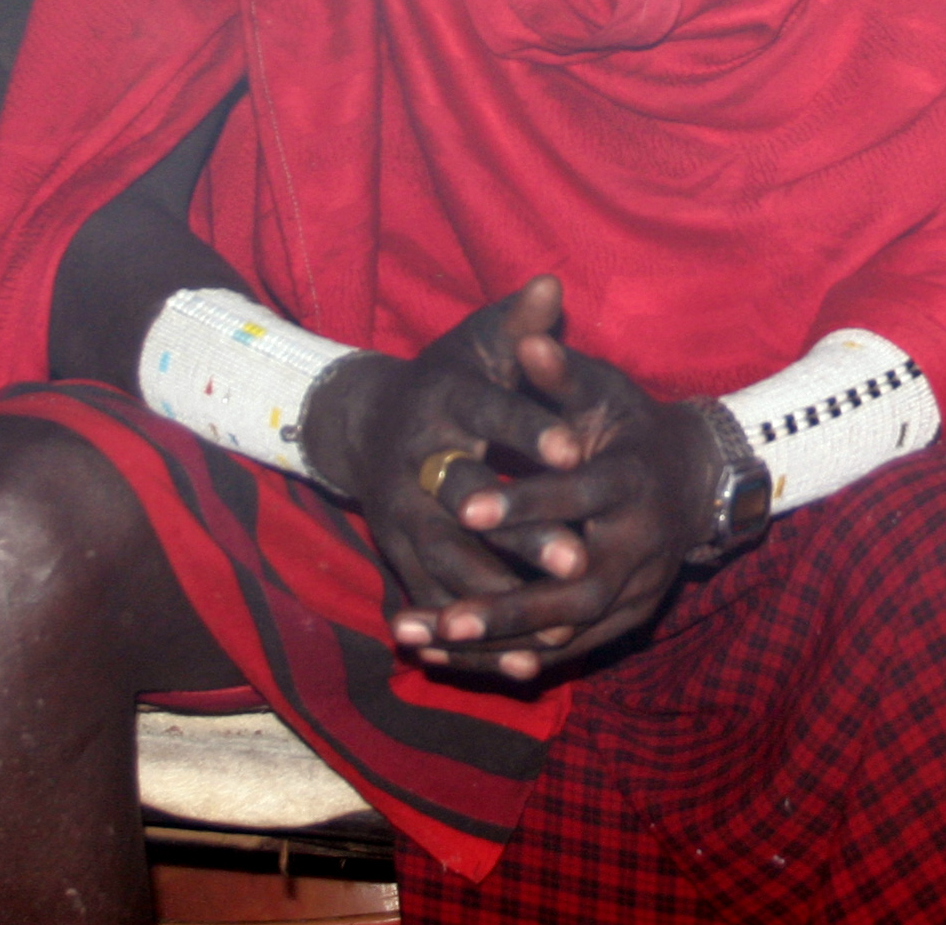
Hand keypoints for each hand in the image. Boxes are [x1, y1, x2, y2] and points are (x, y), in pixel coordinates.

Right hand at [304, 277, 597, 662]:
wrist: (367, 426)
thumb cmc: (445, 378)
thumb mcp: (477, 343)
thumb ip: (516, 324)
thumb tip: (550, 284)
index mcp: (441, 403)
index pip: (490, 414)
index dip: (531, 433)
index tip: (578, 451)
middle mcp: (414, 465)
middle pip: (469, 500)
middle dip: (522, 531)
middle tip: (578, 556)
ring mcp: (400, 518)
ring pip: (451, 562)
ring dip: (501, 594)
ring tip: (558, 617)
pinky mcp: (399, 560)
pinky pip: (437, 604)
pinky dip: (475, 638)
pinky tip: (525, 661)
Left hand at [399, 331, 718, 682]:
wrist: (699, 481)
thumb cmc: (636, 427)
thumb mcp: (606, 393)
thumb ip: (562, 374)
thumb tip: (528, 338)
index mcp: (632, 482)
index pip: (577, 499)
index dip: (524, 505)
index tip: (465, 510)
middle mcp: (639, 547)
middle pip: (574, 593)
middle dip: (508, 608)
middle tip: (444, 620)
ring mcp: (636, 592)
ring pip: (564, 633)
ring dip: (495, 644)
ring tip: (426, 643)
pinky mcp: (625, 621)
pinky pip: (564, 650)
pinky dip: (508, 657)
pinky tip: (450, 658)